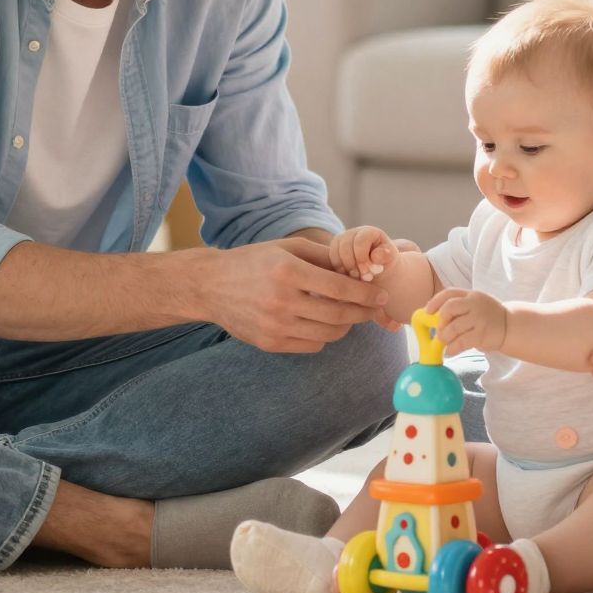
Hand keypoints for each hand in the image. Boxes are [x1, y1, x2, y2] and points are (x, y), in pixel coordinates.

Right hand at [199, 237, 390, 353]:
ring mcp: (275, 325)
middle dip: (364, 313)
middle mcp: (281, 301)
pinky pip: (312, 345)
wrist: (211, 286)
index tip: (381, 296)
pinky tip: (323, 322)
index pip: (340, 289)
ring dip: (345, 325)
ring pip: (328, 334)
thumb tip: (358, 269)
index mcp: (288, 272)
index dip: (366, 294)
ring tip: (348, 314)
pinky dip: (324, 335)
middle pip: (339, 315)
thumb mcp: (287, 248)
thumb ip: (323, 257)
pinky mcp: (270, 343)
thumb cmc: (254, 261)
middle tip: (375, 309)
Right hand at [331, 225, 398, 281]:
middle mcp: (352, 233)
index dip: (363, 258)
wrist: (377, 272)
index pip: (360, 241)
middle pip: (345, 246)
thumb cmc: (385, 264)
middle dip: (353, 265)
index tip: (369, 274)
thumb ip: (384, 256)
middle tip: (363, 279)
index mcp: (368, 232)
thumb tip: (376, 256)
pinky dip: (339, 271)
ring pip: (335, 253)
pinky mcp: (334, 252)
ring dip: (345, 269)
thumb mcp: (389, 260)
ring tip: (357, 280)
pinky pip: (331, 261)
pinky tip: (349, 279)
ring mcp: (341, 242)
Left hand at [425, 287, 507, 355]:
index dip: (435, 302)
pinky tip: (451, 351)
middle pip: (449, 308)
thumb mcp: (476, 305)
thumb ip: (459, 308)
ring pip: (453, 327)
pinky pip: (461, 342)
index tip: (427, 311)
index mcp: (471, 295)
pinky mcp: (482, 334)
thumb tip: (432, 318)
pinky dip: (452, 348)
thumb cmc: (488, 317)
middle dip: (440, 321)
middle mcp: (475, 303)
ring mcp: (479, 318)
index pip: (449, 293)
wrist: (511, 326)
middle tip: (440, 331)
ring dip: (445, 337)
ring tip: (445, 342)